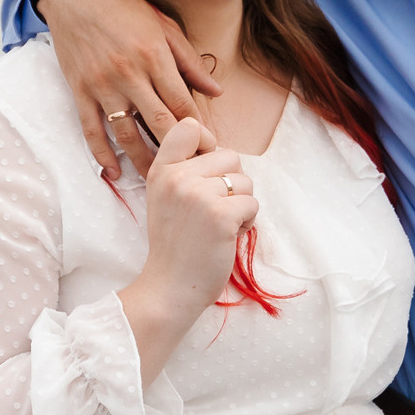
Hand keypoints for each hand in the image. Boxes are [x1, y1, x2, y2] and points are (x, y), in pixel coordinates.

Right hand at [37, 0, 224, 177]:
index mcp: (154, 57)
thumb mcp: (164, 26)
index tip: (210, 148)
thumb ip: (189, 61)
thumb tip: (216, 90)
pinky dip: (102, 153)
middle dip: (179, 151)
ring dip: (143, 159)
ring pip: (126, 133)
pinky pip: (92, 129)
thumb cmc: (124, 7)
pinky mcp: (80, 91)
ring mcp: (102, 85)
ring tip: (158, 179)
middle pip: (159, 123)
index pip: (181, 103)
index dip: (198, 129)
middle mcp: (129, 74)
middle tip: (193, 173)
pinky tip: (114, 172)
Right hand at [117, 118, 259, 382]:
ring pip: (245, 181)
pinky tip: (227, 236)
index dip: (207, 144)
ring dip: (241, 204)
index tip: (206, 170)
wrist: (170, 287)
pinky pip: (252, 203)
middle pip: (230, 156)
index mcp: (161, 170)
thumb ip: (183, 170)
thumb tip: (219, 149)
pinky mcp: (221, 215)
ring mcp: (199, 195)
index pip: (189, 127)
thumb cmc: (175, 244)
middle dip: (231, 183)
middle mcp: (178, 177)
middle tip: (212, 211)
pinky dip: (247, 222)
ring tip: (219, 225)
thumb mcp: (164, 197)